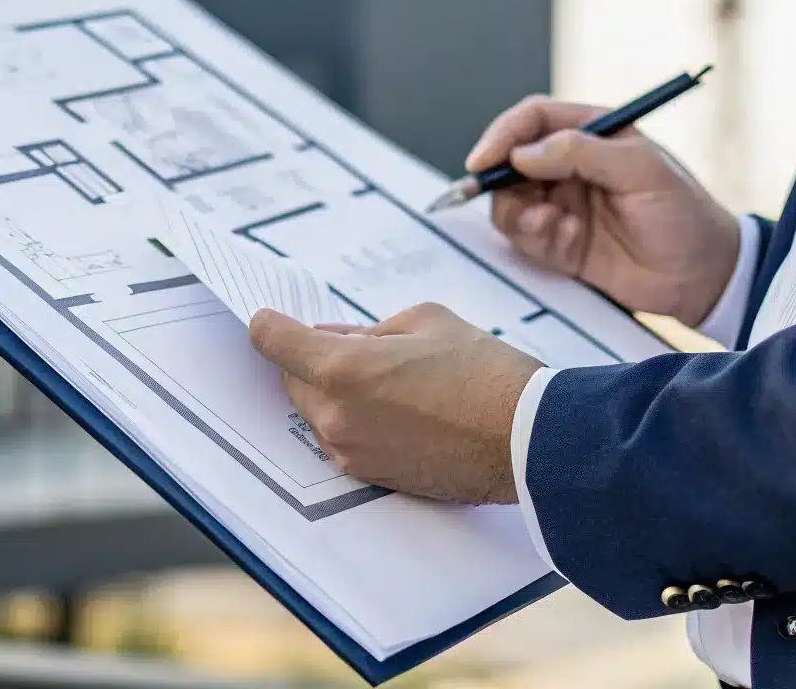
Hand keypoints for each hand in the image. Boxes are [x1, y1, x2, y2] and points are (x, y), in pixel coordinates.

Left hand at [248, 303, 542, 504]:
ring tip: (385, 377)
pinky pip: (344, 439)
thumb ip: (369, 329)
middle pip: (292, 379)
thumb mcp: (424, 321)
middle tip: (347, 343)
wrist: (527, 440)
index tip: (270, 318)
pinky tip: (396, 407)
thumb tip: (339, 338)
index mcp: (341, 369)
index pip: (273, 342)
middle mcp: (334, 416)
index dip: (269, 324)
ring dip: (334, 391)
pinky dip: (355, 420)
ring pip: (318, 412)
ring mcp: (350, 452)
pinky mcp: (372, 476)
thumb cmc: (482, 372)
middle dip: (309, 358)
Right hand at [467, 95, 738, 325]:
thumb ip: (581, 152)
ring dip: (519, 215)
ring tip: (552, 226)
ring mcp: (564, 204)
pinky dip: (537, 240)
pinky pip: (525, 237)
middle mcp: (572, 166)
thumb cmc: (684, 214)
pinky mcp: (561, 243)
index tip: (484, 159)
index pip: (534, 119)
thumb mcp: (641, 170)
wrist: (703, 276)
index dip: (503, 135)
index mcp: (593, 134)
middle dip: (501, 182)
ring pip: (510, 202)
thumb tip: (524, 153)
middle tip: (514, 202)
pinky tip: (569, 242)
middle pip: (511, 161)